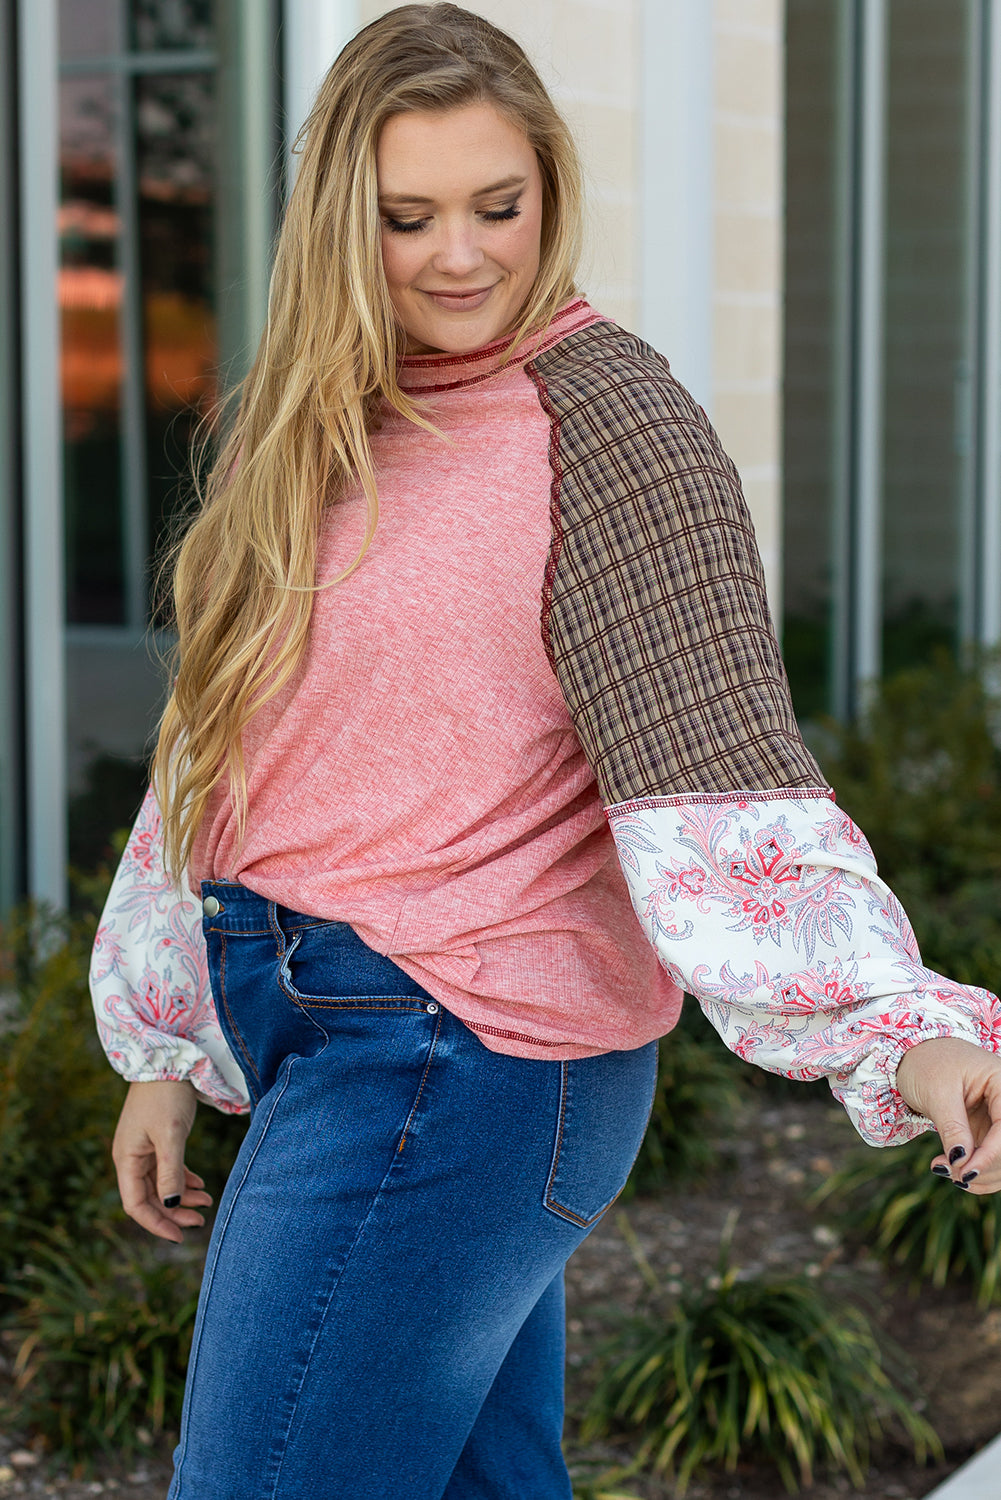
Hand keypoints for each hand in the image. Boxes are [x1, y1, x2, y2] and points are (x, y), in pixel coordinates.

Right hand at [112, 1079, 212, 1240]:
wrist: (167, 1059)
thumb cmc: (166, 1095)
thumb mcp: (171, 1135)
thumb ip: (171, 1171)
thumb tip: (172, 1205)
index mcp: (126, 1159)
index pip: (135, 1204)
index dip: (156, 1223)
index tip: (179, 1236)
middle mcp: (131, 1158)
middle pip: (149, 1197)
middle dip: (174, 1212)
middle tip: (201, 1221)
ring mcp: (143, 1149)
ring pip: (161, 1184)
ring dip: (182, 1196)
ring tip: (207, 1203)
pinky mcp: (156, 1139)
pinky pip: (167, 1169)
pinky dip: (183, 1179)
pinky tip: (200, 1185)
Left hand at [896, 1036, 1000, 1193]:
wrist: (913, 1054)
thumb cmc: (926, 1063)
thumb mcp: (937, 1092)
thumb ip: (952, 1127)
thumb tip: (962, 1161)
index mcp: (1000, 1082)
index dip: (991, 1155)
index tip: (965, 1172)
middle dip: (984, 1167)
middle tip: (949, 1173)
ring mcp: (996, 1119)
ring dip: (979, 1174)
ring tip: (943, 1169)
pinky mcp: (985, 1131)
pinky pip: (989, 1159)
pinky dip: (974, 1170)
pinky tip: (951, 1171)